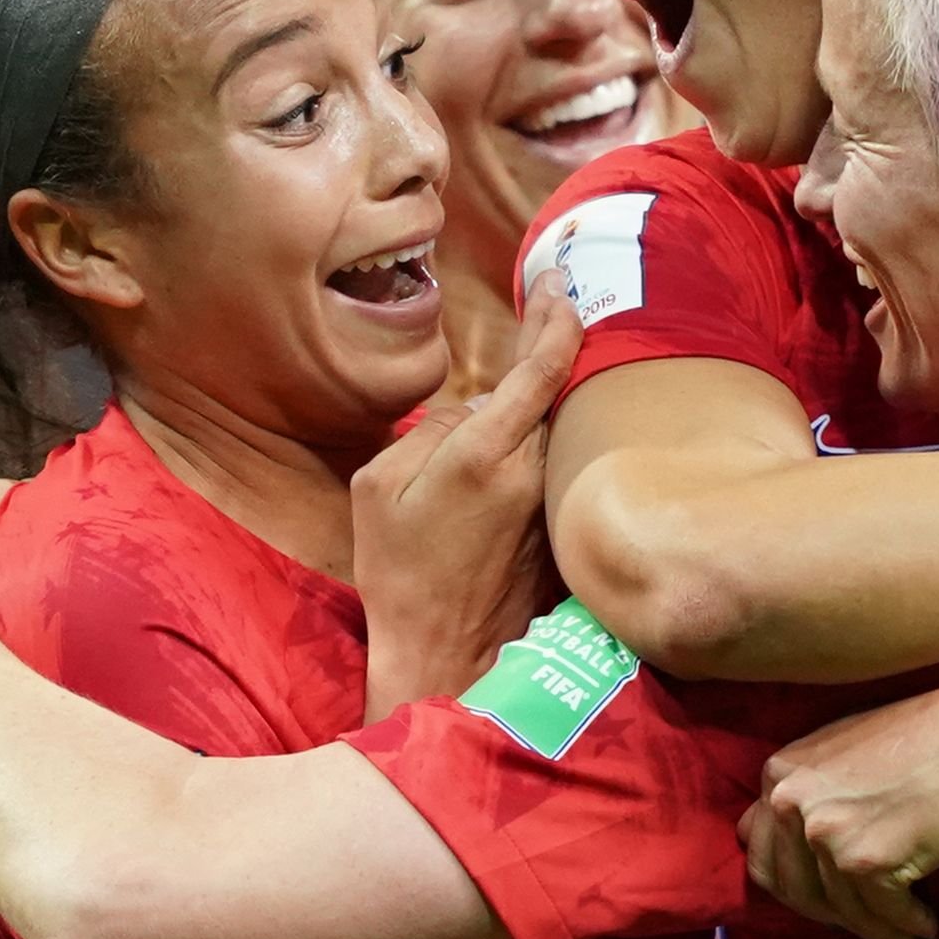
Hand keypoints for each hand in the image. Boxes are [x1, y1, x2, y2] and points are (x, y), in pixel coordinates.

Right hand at [355, 283, 579, 713]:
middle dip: (555, 344)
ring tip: (538, 360)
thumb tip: (473, 409)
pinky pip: (560, 462)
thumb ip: (427, 432)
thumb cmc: (399, 573)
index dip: (556, 317)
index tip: (559, 284)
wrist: (446, 655)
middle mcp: (532, 472)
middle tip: (551, 299)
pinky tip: (535, 431)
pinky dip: (552, 435)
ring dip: (552, 393)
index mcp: (485, 455)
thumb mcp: (377, 490)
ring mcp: (552, 500)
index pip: (543, 368)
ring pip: (561, 425)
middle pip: (561, 388)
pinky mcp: (559, 524)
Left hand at [743, 675, 938, 938]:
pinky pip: (880, 915)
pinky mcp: (865, 860)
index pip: (759, 849)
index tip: (828, 894)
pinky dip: (905, 927)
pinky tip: (926, 925)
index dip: (796, 879)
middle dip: (830, 913)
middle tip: (867, 921)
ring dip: (874, 928)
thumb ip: (811, 793)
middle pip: (791, 889)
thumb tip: (796, 846)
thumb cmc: (933, 740)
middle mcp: (789, 800)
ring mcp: (824, 831)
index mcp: (779, 772)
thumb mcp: (847, 752)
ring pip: (839, 909)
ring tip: (905, 931)